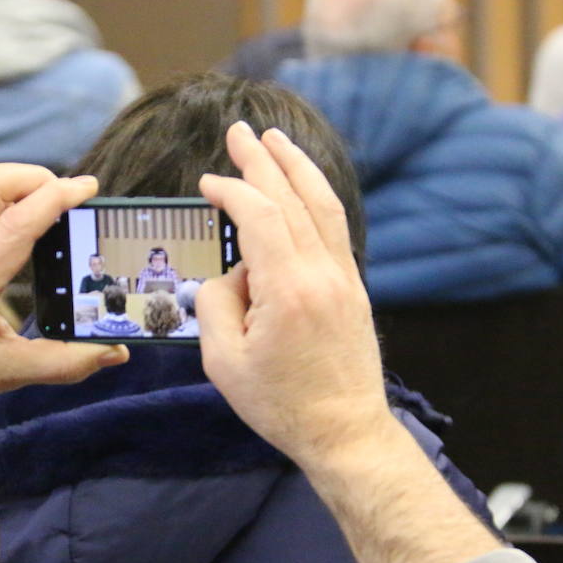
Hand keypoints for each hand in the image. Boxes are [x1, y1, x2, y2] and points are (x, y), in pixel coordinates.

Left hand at [0, 164, 129, 393]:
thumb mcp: (7, 372)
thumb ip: (64, 362)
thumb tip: (116, 352)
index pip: (14, 224)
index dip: (56, 198)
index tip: (87, 187)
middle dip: (31, 177)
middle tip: (65, 196)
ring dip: (9, 179)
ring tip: (41, 200)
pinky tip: (12, 212)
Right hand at [200, 125, 498, 562]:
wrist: (345, 431)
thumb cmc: (281, 405)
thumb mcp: (224, 362)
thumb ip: (215, 305)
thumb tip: (228, 276)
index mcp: (287, 289)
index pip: (259, 216)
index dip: (232, 191)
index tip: (208, 182)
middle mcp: (322, 274)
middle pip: (293, 199)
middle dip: (263, 161)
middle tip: (240, 131)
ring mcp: (344, 279)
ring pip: (322, 207)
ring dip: (297, 169)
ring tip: (276, 142)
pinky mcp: (353, 290)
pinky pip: (334, 230)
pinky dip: (315, 199)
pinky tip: (302, 190)